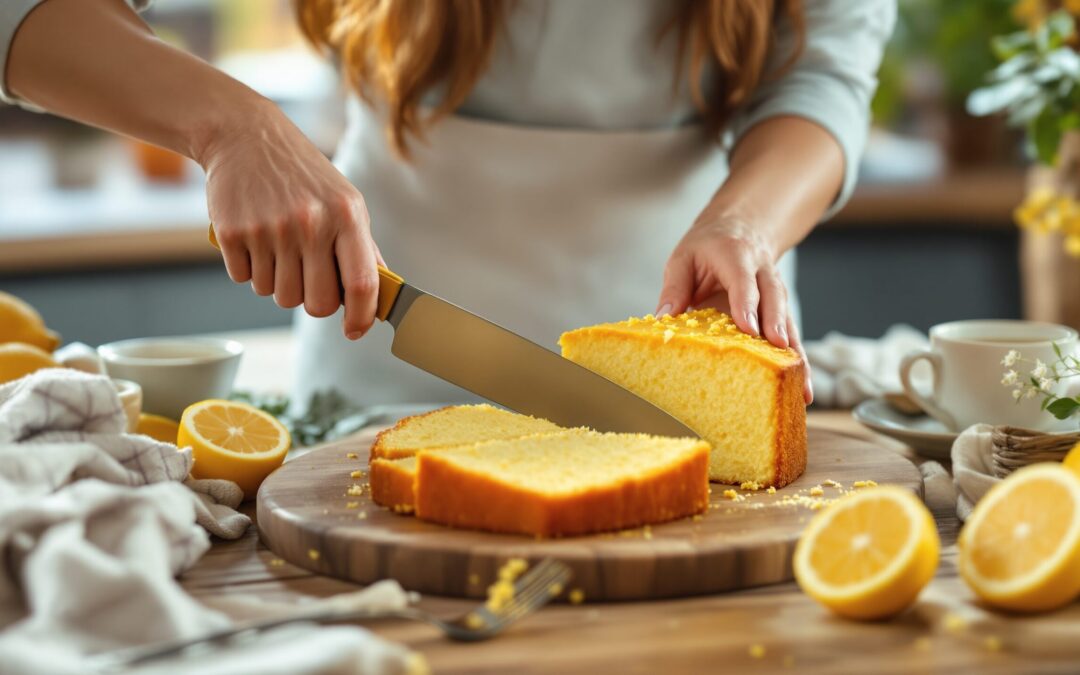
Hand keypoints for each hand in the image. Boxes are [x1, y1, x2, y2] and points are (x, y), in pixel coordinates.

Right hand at [198, 102, 382, 339]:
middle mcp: (309, 224)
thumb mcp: (344, 200)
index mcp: (345, 216)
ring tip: (278, 246)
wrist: (245, 136)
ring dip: (278, 282)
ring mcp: (269, 229)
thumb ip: (362, 248)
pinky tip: (254, 237)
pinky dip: (250, 268)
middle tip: (307, 277)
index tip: (354, 330)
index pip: (361, 284)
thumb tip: (380, 295)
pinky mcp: (232, 234)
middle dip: (313, 300)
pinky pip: (246, 280)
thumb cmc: (302, 175)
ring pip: (279, 296)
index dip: (361, 317)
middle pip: (317, 303)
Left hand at [657, 213, 812, 403]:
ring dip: (796, 352)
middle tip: (779, 350)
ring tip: (801, 386)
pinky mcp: (780, 308)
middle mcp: (762, 272)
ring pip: (789, 319)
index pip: (743, 281)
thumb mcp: (684, 257)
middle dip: (778, 324)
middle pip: (774, 298)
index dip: (746, 304)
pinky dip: (797, 360)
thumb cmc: (707, 247)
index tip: (749, 329)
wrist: (741, 227)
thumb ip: (675, 286)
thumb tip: (663, 317)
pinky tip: (802, 387)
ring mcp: (775, 290)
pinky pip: (791, 333)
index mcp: (736, 256)